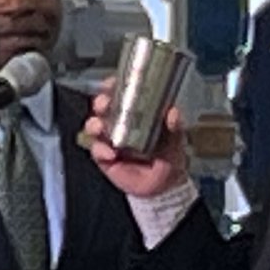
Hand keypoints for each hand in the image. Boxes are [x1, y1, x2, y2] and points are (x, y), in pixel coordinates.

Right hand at [84, 78, 188, 197]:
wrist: (163, 186)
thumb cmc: (169, 157)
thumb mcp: (175, 140)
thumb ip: (174, 127)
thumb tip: (173, 112)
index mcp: (136, 114)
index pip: (121, 94)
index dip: (113, 87)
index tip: (111, 83)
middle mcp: (120, 124)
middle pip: (102, 107)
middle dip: (100, 102)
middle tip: (104, 105)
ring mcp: (110, 140)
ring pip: (94, 126)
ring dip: (94, 124)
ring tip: (101, 128)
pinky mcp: (104, 157)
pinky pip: (96, 150)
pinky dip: (100, 150)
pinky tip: (110, 154)